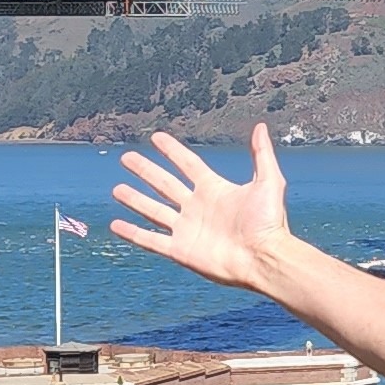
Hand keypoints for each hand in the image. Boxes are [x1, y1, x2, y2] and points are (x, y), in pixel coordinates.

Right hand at [111, 125, 292, 287]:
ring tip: (117, 189)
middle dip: (145, 171)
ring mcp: (187, 229)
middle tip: (126, 158)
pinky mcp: (180, 250)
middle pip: (165, 184)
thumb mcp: (269, 182)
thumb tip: (261, 126)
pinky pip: (151, 240)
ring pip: (154, 210)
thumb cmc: (269, 223)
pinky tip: (116, 225)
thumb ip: (262, 154)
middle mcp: (197, 207)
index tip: (156, 138)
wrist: (264, 258)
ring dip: (135, 199)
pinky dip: (132, 233)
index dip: (172, 151)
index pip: (187, 164)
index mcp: (214, 190)